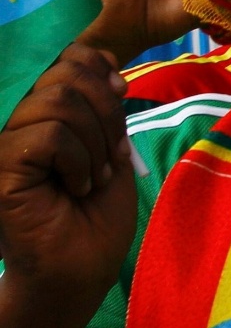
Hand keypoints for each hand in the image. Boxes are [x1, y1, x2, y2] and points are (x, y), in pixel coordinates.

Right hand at [0, 45, 135, 299]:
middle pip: (65, 75)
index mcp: (42, 112)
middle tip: (110, 157)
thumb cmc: (96, 216)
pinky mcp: (0, 165)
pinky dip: (78, 161)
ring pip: (58, 102)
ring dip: (95, 143)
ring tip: (93, 179)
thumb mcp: (111, 149)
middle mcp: (16, 121)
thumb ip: (104, 106)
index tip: (121, 96)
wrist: (81, 269)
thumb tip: (106, 66)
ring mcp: (3, 142)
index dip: (99, 69)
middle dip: (106, 113)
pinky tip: (76, 188)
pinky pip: (50, 136)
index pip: (66, 58)